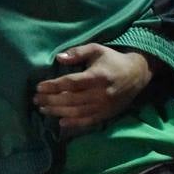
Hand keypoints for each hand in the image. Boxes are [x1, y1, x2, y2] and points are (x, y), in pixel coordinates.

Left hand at [34, 44, 152, 133]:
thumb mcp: (96, 49)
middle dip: (51, 100)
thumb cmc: (112, 60)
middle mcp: (101, 94)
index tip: (38, 87)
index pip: (71, 83)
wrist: (137, 74)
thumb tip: (58, 58)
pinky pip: (89, 121)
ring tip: (42, 109)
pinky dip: (74, 123)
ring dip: (58, 112)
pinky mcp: (107, 114)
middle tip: (36, 99)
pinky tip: (61, 123)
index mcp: (97, 76)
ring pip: (78, 112)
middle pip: (72, 99)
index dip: (54, 86)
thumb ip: (77, 52)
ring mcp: (104, 106)